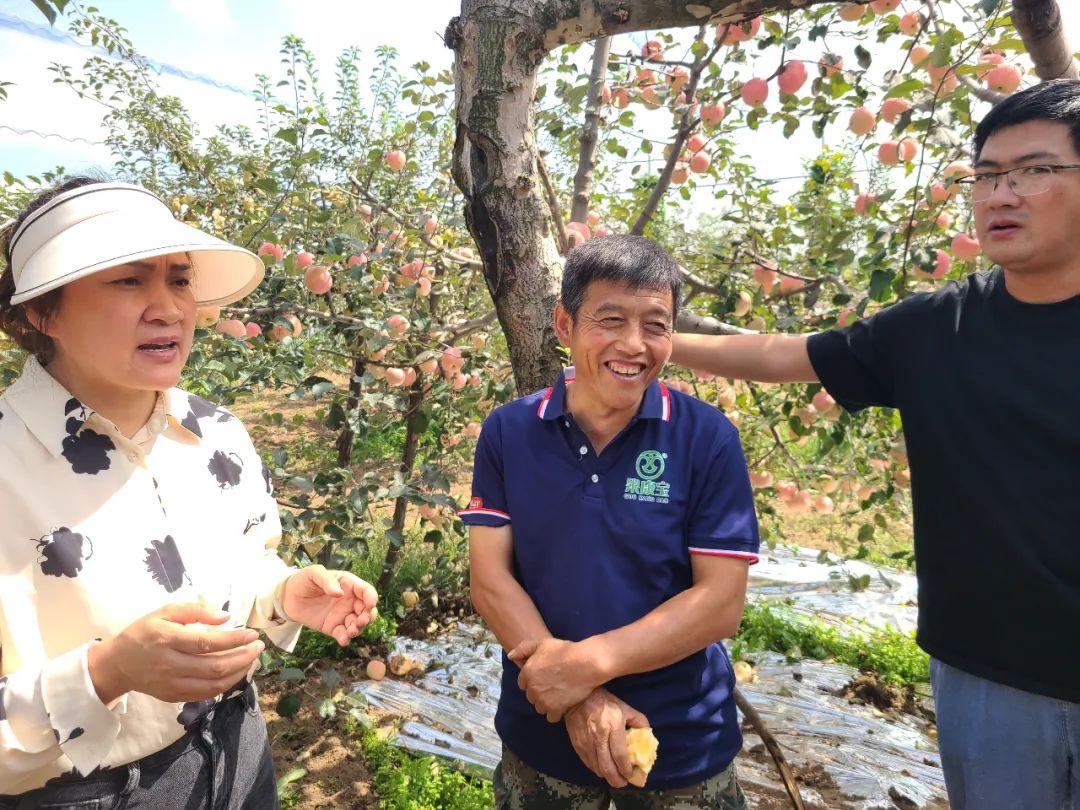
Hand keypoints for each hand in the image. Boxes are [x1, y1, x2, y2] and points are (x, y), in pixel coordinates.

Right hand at [88, 602, 264, 704]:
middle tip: (258, 646)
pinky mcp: (173, 697)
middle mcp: (170, 665)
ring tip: (251, 659)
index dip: (234, 639)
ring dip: (238, 673)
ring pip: (213, 684)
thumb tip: (225, 617)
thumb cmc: (145, 632)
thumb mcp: (165, 612)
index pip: (207, 642)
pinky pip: (205, 694)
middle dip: (243, 657)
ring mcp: (171, 684)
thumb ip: (195, 610)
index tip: (253, 634)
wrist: (118, 664)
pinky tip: (236, 672)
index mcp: (167, 639)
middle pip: (214, 666)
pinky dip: (225, 685)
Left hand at [281, 566, 377, 645]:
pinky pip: (343, 635)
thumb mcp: (314, 573)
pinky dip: (345, 639)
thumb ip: (327, 580)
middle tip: (361, 621)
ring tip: (351, 631)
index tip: (370, 603)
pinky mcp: (333, 628)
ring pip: (357, 624)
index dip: (371, 597)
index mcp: (349, 585)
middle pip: (366, 610)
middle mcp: (350, 601)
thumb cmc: (304, 580)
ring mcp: (342, 615)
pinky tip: (343, 639)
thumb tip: (339, 593)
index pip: (366, 591)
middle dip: (368, 616)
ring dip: (358, 629)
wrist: (289, 597)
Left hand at [508, 637, 600, 721]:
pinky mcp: (556, 709)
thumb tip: (510, 656)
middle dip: (539, 693)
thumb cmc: (565, 651)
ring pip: (540, 708)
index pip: (523, 684)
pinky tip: (563, 704)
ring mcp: (543, 700)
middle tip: (553, 686)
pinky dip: (556, 713)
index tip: (544, 678)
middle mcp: (532, 688)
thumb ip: (524, 648)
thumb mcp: (542, 643)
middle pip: (531, 697)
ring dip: (547, 704)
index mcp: (527, 672)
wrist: (586, 663)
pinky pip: (551, 717)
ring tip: (559, 695)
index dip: (533, 681)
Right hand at [564, 688, 649, 787]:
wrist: (578, 698)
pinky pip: (588, 763)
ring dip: (607, 776)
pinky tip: (602, 770)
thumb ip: (639, 721)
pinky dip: (596, 770)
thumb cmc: (605, 702)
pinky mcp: (577, 745)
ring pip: (597, 767)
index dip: (626, 769)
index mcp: (613, 725)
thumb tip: (648, 737)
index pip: (620, 755)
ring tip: (614, 778)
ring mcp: (586, 742)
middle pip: (607, 766)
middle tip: (623, 783)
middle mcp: (599, 736)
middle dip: (616, 779)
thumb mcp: (625, 708)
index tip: (630, 775)